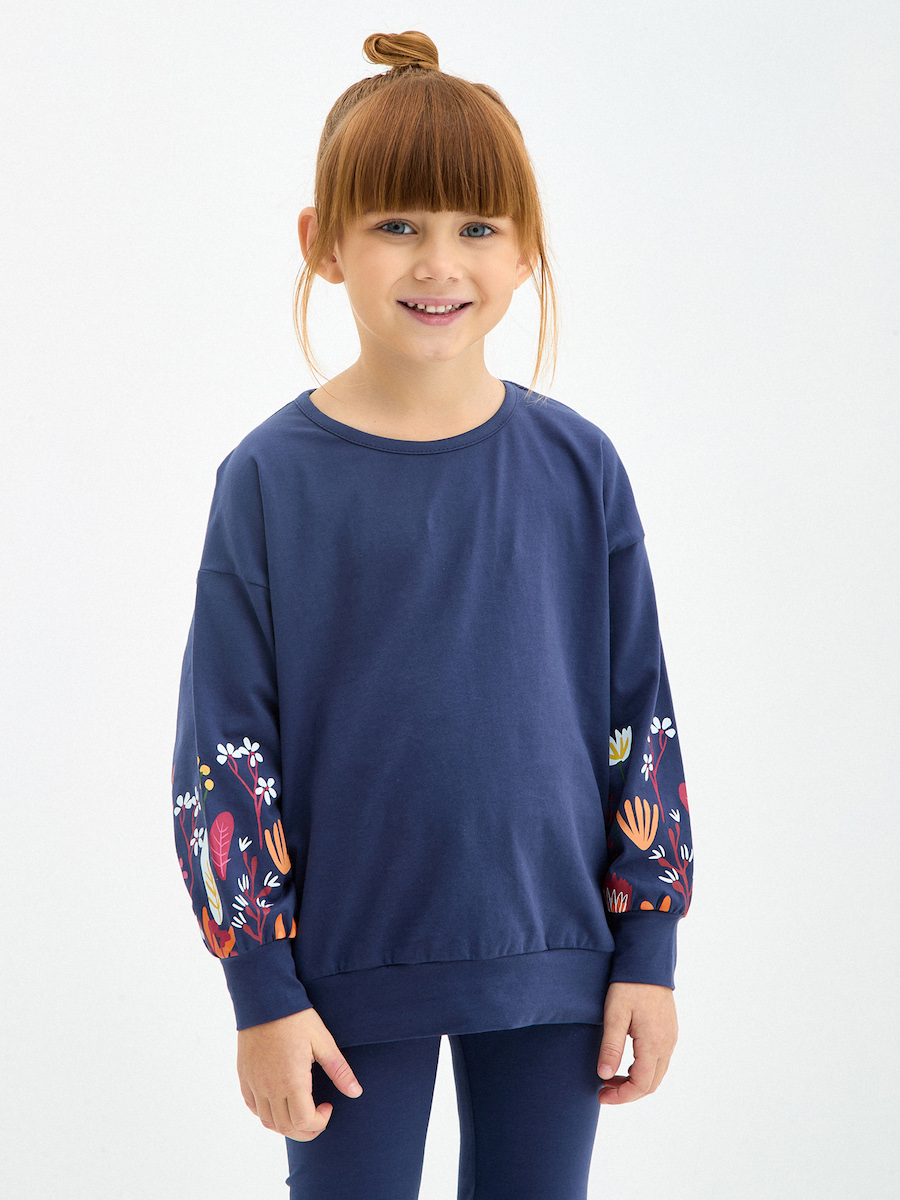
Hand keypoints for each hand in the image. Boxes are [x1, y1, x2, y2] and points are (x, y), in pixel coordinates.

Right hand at [237, 1007, 363, 1140]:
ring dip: (287, 1126)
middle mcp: (269, 1088)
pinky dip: (267, 1114)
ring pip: (268, 1122)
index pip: (304, 1121)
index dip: (320, 1122)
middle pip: (286, 1127)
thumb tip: (356, 1092)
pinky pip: (253, 1107)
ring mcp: (254, 1084)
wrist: (265, 999)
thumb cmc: (296, 1018)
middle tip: (318, 1117)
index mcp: (291, 1081)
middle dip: (306, 1130)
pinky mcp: (244, 1076)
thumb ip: (339, 1070)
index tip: (329, 1106)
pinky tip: (280, 1102)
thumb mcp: (323, 1041)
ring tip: (300, 1112)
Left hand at [597, 981, 677, 1104]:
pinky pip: (659, 1061)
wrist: (647, 961)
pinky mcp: (669, 1031)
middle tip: (603, 1089)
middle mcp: (667, 1045)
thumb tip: (604, 1076)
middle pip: (651, 1084)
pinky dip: (642, 1069)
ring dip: (634, 1081)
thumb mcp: (614, 1014)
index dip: (621, 1096)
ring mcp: (670, 1038)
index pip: (641, 1085)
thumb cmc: (629, 985)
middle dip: (627, 1092)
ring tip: (610, 1076)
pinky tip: (625, 1062)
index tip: (601, 1096)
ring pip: (656, 1074)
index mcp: (654, 1043)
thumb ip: (611, 1046)